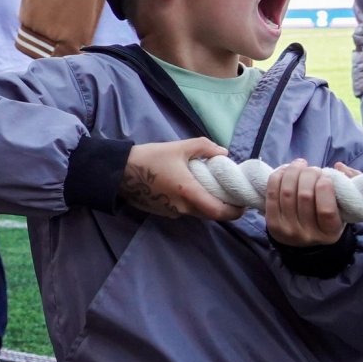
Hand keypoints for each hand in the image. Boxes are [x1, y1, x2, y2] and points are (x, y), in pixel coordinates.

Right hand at [120, 138, 243, 220]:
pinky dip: (191, 203)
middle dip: (223, 207)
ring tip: (210, 189)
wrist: (118, 172)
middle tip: (231, 195)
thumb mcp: (178, 147)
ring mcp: (170, 212)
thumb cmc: (149, 158)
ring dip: (206, 204)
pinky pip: (183, 210)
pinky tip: (189, 189)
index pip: (218, 211)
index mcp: (188, 192)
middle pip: (210, 214)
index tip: (244, 205)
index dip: (235, 212)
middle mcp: (181, 207)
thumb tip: (224, 153)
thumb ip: (204, 147)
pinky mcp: (162, 212)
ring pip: (196, 212)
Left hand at [262, 159, 348, 246]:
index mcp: (330, 232)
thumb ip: (346, 186)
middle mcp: (308, 235)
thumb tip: (339, 167)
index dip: (325, 187)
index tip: (325, 176)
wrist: (302, 239)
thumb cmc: (326, 218)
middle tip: (313, 169)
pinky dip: (278, 176)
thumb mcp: (342, 208)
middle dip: (309, 174)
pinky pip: (272, 194)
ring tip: (300, 165)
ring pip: (287, 192)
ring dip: (293, 171)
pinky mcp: (271, 223)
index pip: (326, 210)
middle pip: (305, 196)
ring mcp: (287, 230)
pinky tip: (286, 170)